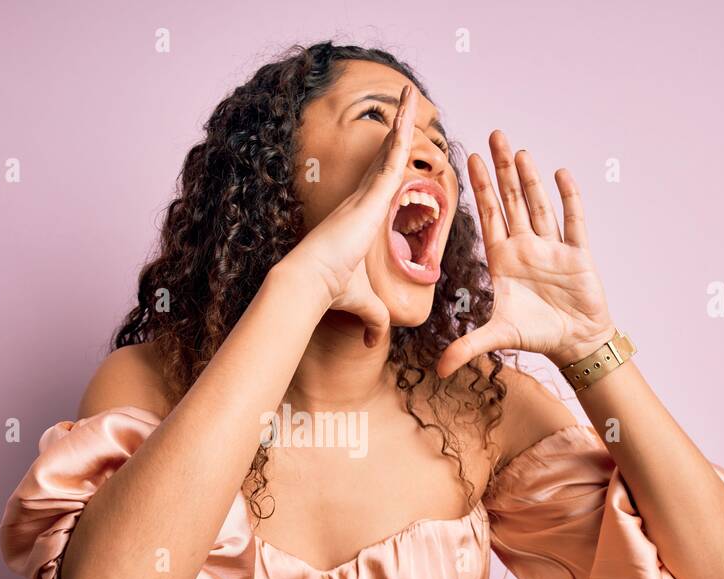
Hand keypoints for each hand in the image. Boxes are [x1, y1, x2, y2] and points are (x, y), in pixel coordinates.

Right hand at [279, 84, 419, 347]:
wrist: (309, 285)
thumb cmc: (331, 294)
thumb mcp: (363, 306)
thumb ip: (373, 319)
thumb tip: (373, 342)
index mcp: (360, 220)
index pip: (380, 186)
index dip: (390, 166)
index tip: (399, 150)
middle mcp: (361, 199)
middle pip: (385, 159)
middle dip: (397, 133)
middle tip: (409, 107)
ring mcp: (365, 193)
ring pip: (390, 148)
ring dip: (402, 120)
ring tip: (414, 92)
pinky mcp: (372, 192)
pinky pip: (394, 152)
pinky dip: (404, 128)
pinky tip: (413, 105)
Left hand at [436, 131, 616, 376]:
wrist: (574, 342)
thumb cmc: (536, 333)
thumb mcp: (497, 337)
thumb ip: (466, 347)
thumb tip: (436, 371)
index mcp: (502, 259)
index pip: (488, 215)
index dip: (479, 187)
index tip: (469, 158)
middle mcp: (525, 246)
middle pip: (512, 200)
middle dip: (502, 170)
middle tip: (494, 136)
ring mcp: (552, 247)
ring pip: (539, 204)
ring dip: (530, 178)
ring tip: (519, 151)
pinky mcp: (577, 254)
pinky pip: (573, 221)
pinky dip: (568, 197)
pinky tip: (559, 174)